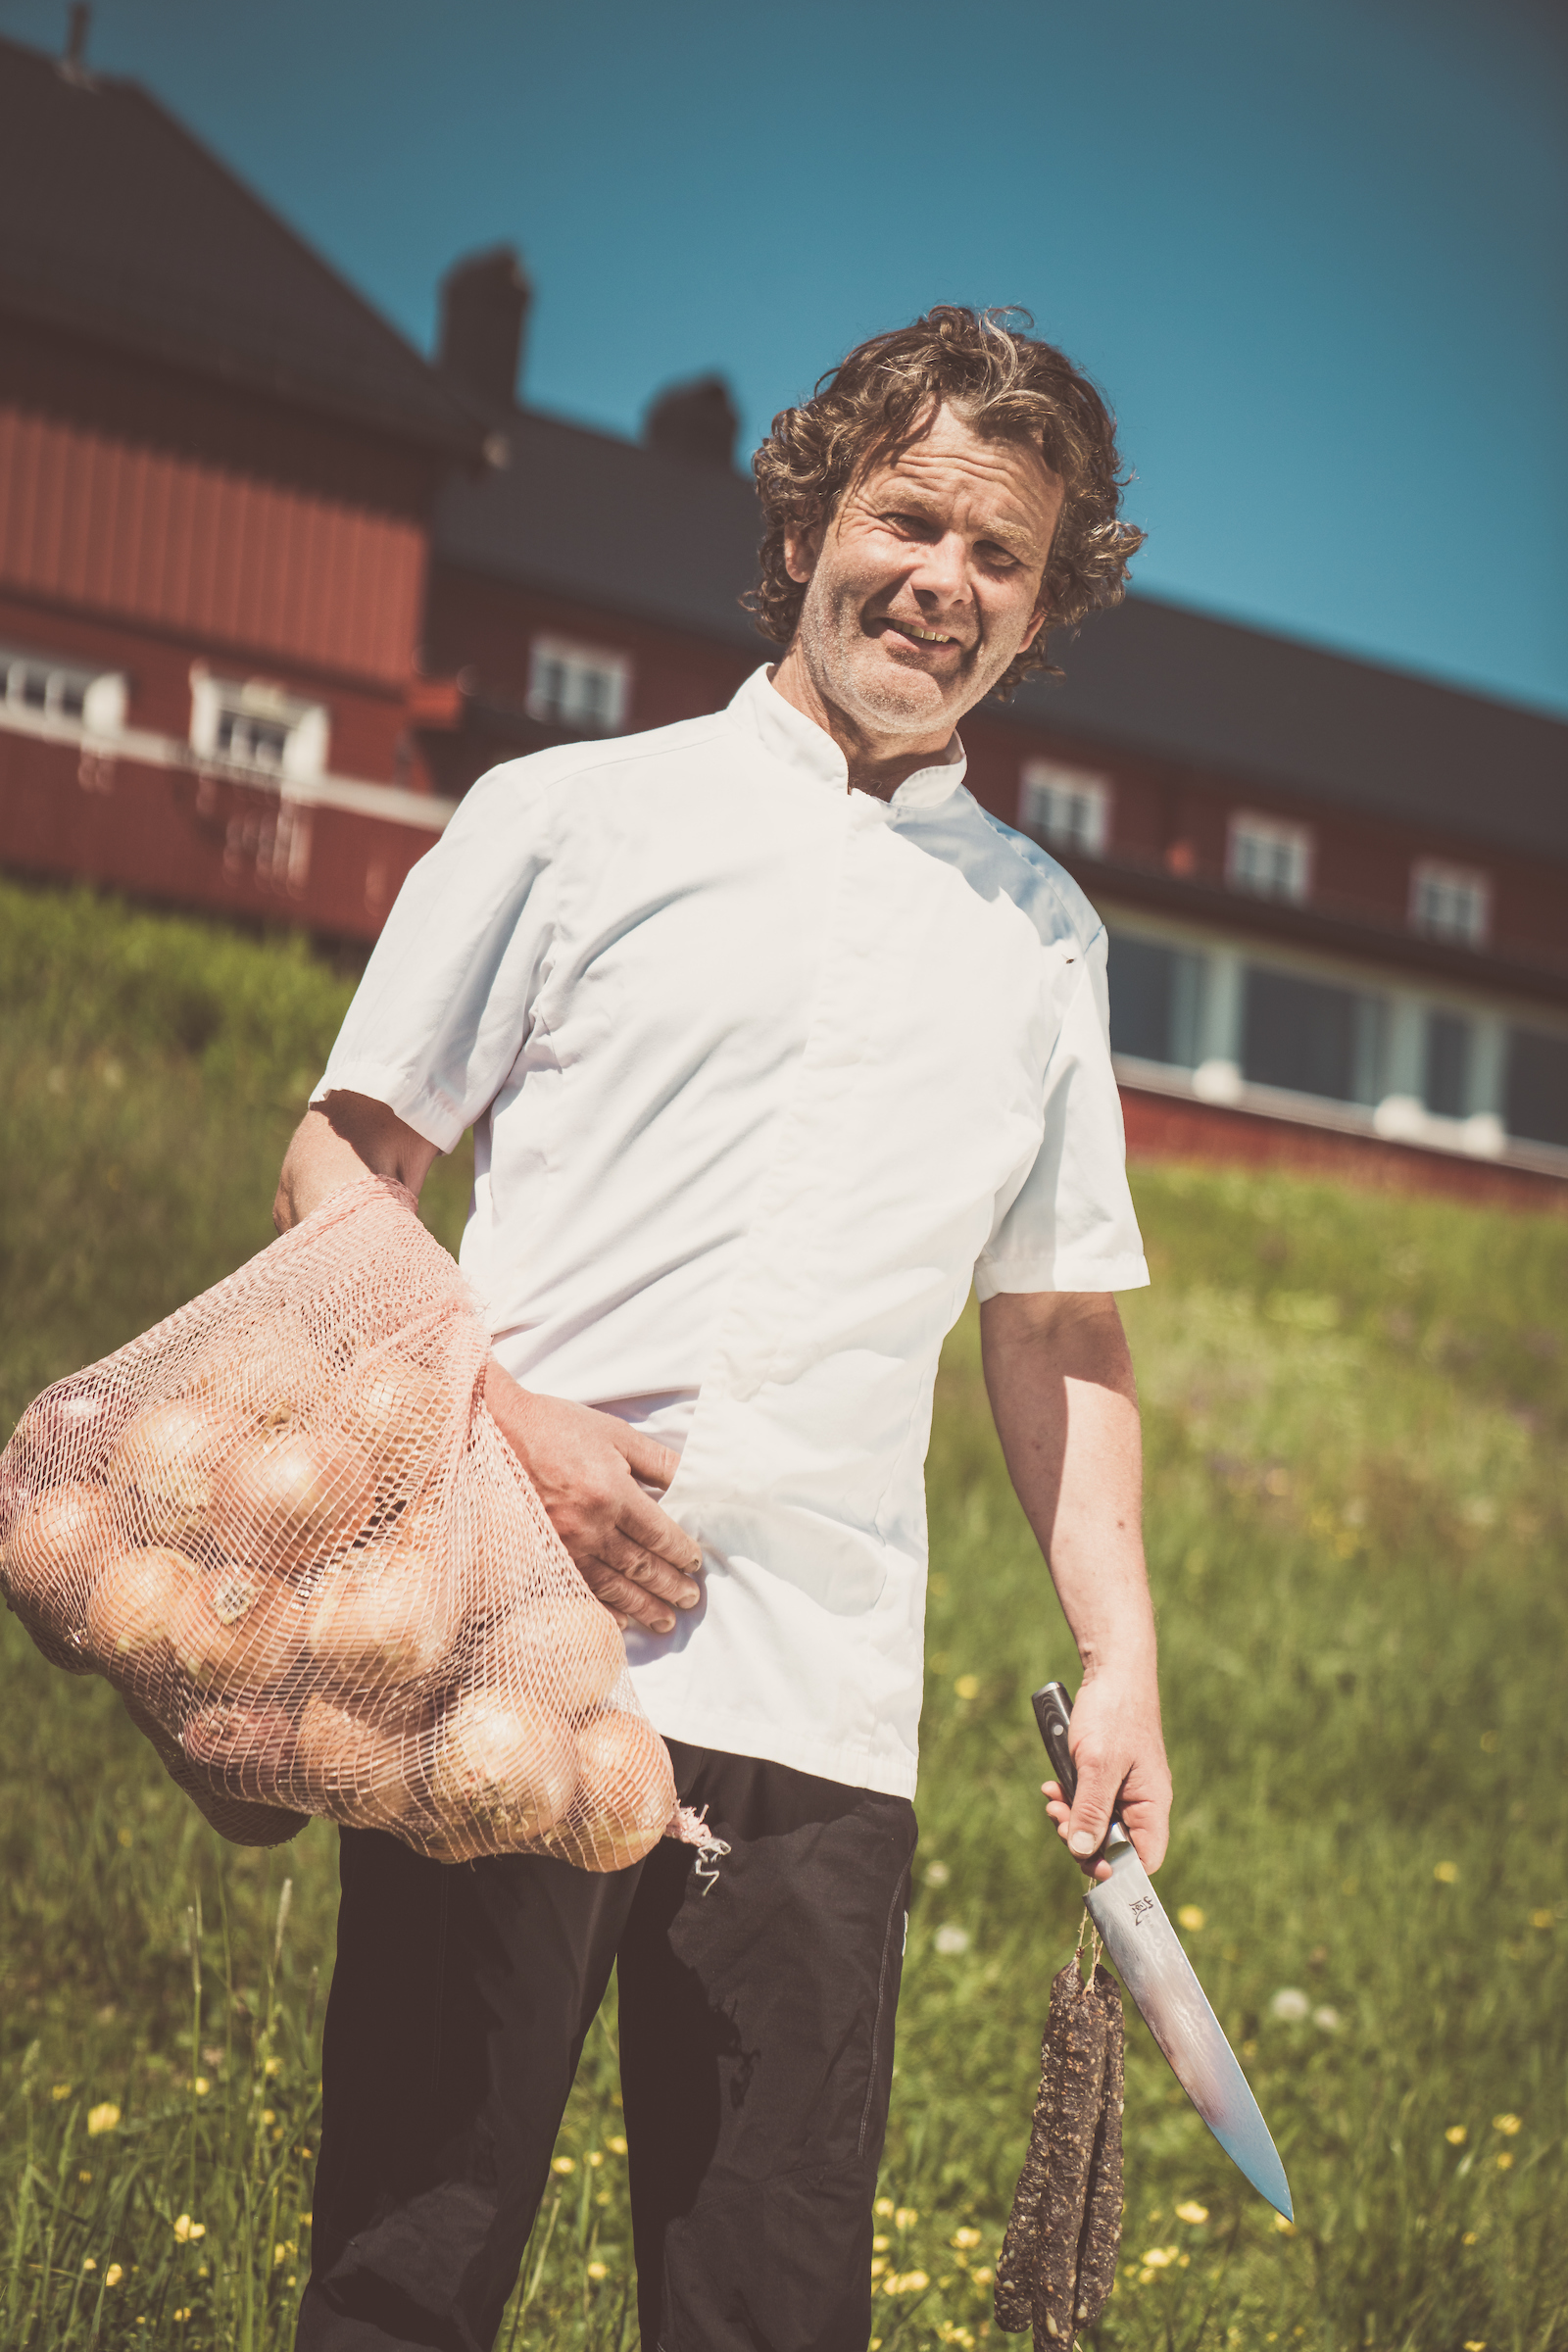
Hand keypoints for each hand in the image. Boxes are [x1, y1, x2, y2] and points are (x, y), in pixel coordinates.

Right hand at [484, 1364, 702, 1635]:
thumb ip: (658, 1461)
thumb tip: (694, 1481)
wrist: (497, 1430)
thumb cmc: (557, 1428)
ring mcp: (562, 1544)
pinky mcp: (540, 1553)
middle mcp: (589, 1526)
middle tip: (689, 1600)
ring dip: (643, 1606)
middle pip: (640, 1566)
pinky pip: (578, 1590)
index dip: (681, 1553)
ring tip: (663, 1619)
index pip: (659, 1534)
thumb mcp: (616, 1434)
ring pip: (613, 1586)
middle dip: (669, 1586)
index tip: (695, 1563)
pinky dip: (603, 1609)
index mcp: (612, 1493)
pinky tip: (620, 1620)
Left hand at [1041, 1671, 1170, 1881]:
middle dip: (1082, 1838)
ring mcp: (1124, 1788)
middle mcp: (1141, 1801)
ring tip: (1053, 1799)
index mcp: (1151, 1804)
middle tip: (1059, 1821)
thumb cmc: (1113, 1714)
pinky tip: (1053, 1785)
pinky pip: (1088, 1800)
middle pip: (1114, 1844)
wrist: (1111, 1670)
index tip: (1087, 1864)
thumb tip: (1082, 1853)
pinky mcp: (1106, 1775)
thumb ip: (1091, 1810)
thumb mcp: (1098, 1765)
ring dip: (1071, 1816)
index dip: (1117, 1870)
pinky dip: (1070, 1797)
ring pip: (1096, 1822)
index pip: (1144, 1859)